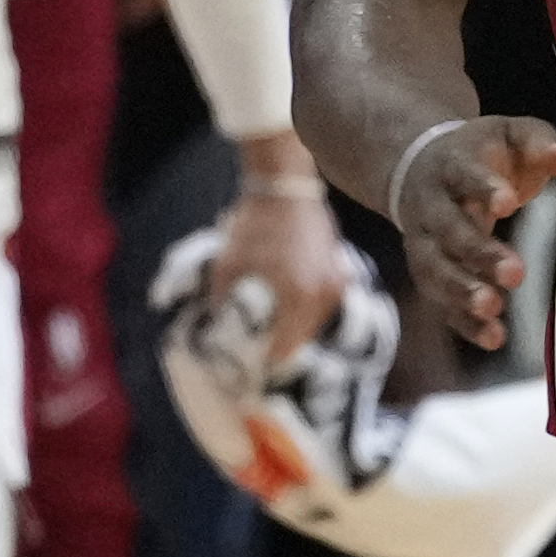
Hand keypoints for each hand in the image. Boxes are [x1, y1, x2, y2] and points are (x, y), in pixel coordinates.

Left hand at [216, 137, 348, 364]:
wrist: (284, 188)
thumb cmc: (254, 226)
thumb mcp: (227, 267)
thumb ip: (222, 304)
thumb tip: (215, 333)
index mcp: (298, 296)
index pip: (286, 348)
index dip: (266, 362)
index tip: (250, 368)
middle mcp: (323, 293)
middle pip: (304, 338)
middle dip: (281, 346)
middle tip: (259, 351)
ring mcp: (336, 280)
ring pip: (316, 321)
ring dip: (296, 328)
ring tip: (273, 328)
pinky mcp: (339, 268)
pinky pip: (325, 302)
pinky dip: (308, 308)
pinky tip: (289, 304)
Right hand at [387, 113, 555, 347]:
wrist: (418, 165)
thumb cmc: (480, 152)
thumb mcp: (509, 134)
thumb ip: (541, 143)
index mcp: (451, 166)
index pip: (464, 176)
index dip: (484, 189)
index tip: (509, 204)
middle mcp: (430, 207)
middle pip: (449, 231)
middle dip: (479, 253)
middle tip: (515, 273)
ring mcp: (423, 243)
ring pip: (435, 271)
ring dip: (462, 292)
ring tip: (492, 307)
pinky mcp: (429, 273)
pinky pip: (441, 302)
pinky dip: (464, 322)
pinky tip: (494, 337)